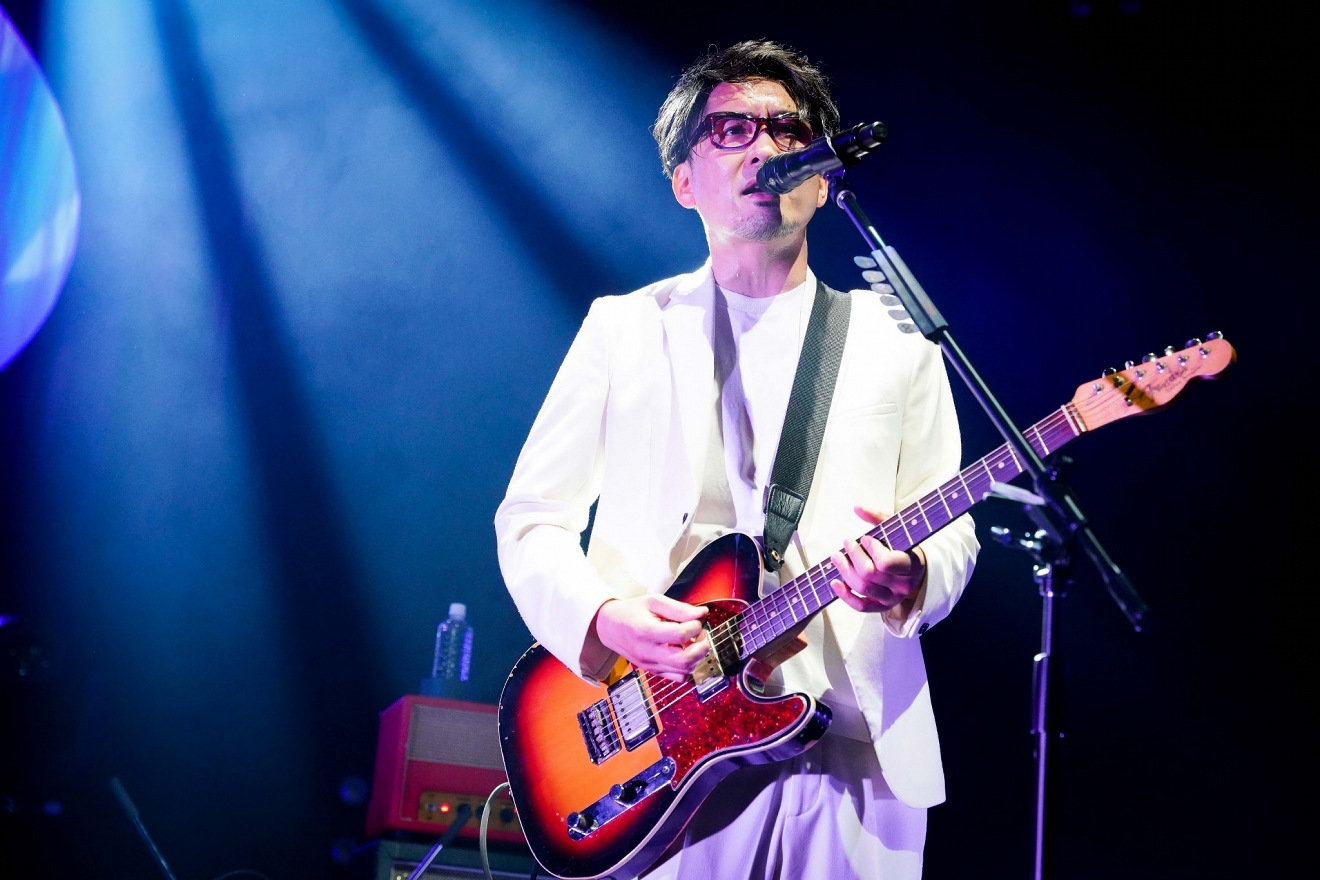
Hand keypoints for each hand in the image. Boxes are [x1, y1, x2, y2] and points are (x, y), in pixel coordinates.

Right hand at [592, 594, 709, 679]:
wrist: (610, 627)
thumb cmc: (632, 612)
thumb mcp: (653, 601)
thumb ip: (679, 608)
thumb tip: (702, 613)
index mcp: (646, 631)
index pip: (680, 634)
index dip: (695, 626)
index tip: (695, 619)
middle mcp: (647, 652)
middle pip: (685, 660)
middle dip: (702, 647)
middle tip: (702, 634)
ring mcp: (650, 664)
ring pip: (684, 671)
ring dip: (696, 657)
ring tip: (693, 642)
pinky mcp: (652, 671)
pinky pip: (677, 678)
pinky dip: (687, 667)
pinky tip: (685, 652)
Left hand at [829, 506, 925, 614]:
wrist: (916, 571)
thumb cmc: (905, 548)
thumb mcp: (898, 530)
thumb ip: (878, 518)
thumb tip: (857, 508)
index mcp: (911, 565)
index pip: (886, 563)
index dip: (872, 550)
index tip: (865, 539)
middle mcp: (902, 585)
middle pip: (870, 574)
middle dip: (854, 555)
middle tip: (847, 542)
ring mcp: (892, 598)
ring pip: (863, 588)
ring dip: (845, 571)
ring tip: (837, 557)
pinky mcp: (881, 606)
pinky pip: (861, 606)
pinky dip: (845, 596)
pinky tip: (835, 582)